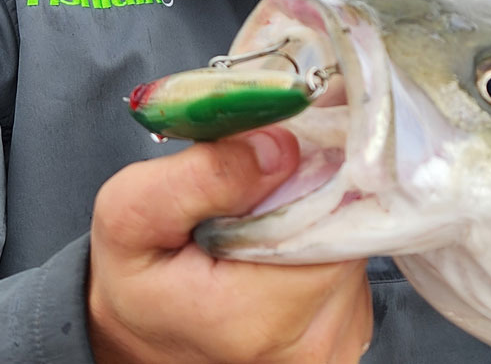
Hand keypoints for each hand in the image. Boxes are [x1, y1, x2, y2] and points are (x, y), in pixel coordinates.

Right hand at [88, 127, 371, 363]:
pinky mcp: (351, 333)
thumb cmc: (140, 275)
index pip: (332, 219)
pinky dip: (326, 246)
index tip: (276, 158)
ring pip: (358, 244)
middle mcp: (310, 344)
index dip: (310, 174)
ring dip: (321, 220)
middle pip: (351, 229)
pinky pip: (356, 267)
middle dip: (313, 194)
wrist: (148, 332)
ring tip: (270, 223)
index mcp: (258, 318)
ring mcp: (337, 344)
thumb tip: (281, 146)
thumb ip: (202, 175)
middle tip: (263, 191)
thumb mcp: (133, 211)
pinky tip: (286, 249)